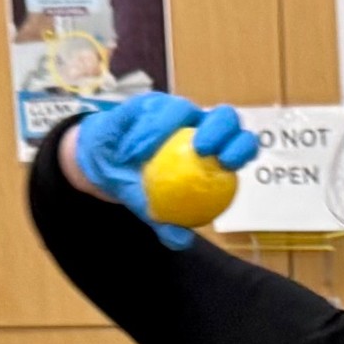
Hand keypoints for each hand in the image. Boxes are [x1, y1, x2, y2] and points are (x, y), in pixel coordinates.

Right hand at [70, 94, 264, 247]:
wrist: (103, 164)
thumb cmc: (137, 184)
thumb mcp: (150, 209)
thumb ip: (167, 223)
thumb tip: (183, 241)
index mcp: (212, 152)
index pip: (238, 145)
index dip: (240, 149)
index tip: (226, 163)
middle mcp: (198, 126)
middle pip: (225, 117)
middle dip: (221, 128)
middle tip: (203, 149)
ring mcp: (175, 111)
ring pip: (183, 108)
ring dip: (165, 129)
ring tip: (142, 153)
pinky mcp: (150, 102)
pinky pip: (150, 110)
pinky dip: (142, 130)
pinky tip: (131, 148)